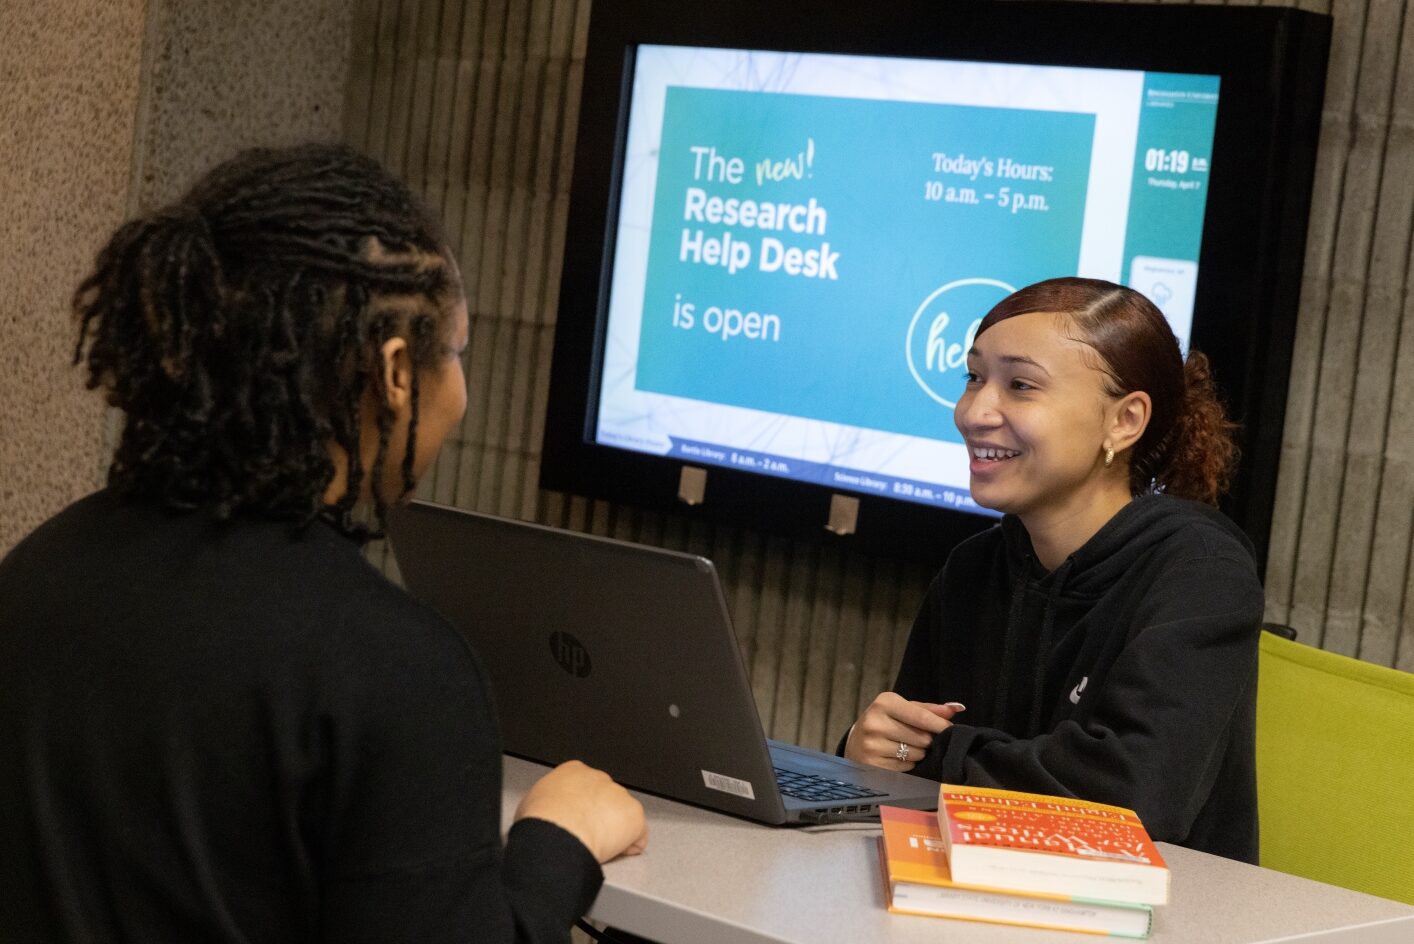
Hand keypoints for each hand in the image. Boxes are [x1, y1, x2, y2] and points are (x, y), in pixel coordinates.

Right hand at [514, 760, 648, 862]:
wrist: (557, 835)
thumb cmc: (540, 821)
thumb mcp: (532, 803)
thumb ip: (547, 801)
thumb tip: (544, 813)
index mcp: (573, 771)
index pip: (584, 785)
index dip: (582, 805)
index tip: (577, 819)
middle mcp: (599, 778)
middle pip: (606, 798)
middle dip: (600, 816)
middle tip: (587, 836)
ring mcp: (619, 795)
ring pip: (623, 815)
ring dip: (615, 830)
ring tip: (599, 847)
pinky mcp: (633, 815)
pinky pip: (638, 833)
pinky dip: (632, 844)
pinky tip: (619, 852)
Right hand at [843, 693, 964, 771]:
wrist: (855, 741)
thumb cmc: (886, 721)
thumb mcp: (903, 709)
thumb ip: (929, 710)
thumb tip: (957, 708)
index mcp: (884, 703)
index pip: (921, 717)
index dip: (940, 725)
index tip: (950, 730)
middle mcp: (875, 722)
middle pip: (922, 738)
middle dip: (927, 740)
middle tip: (920, 738)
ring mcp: (872, 745)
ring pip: (915, 754)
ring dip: (918, 753)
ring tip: (906, 747)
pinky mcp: (872, 764)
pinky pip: (905, 767)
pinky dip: (907, 764)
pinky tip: (897, 757)